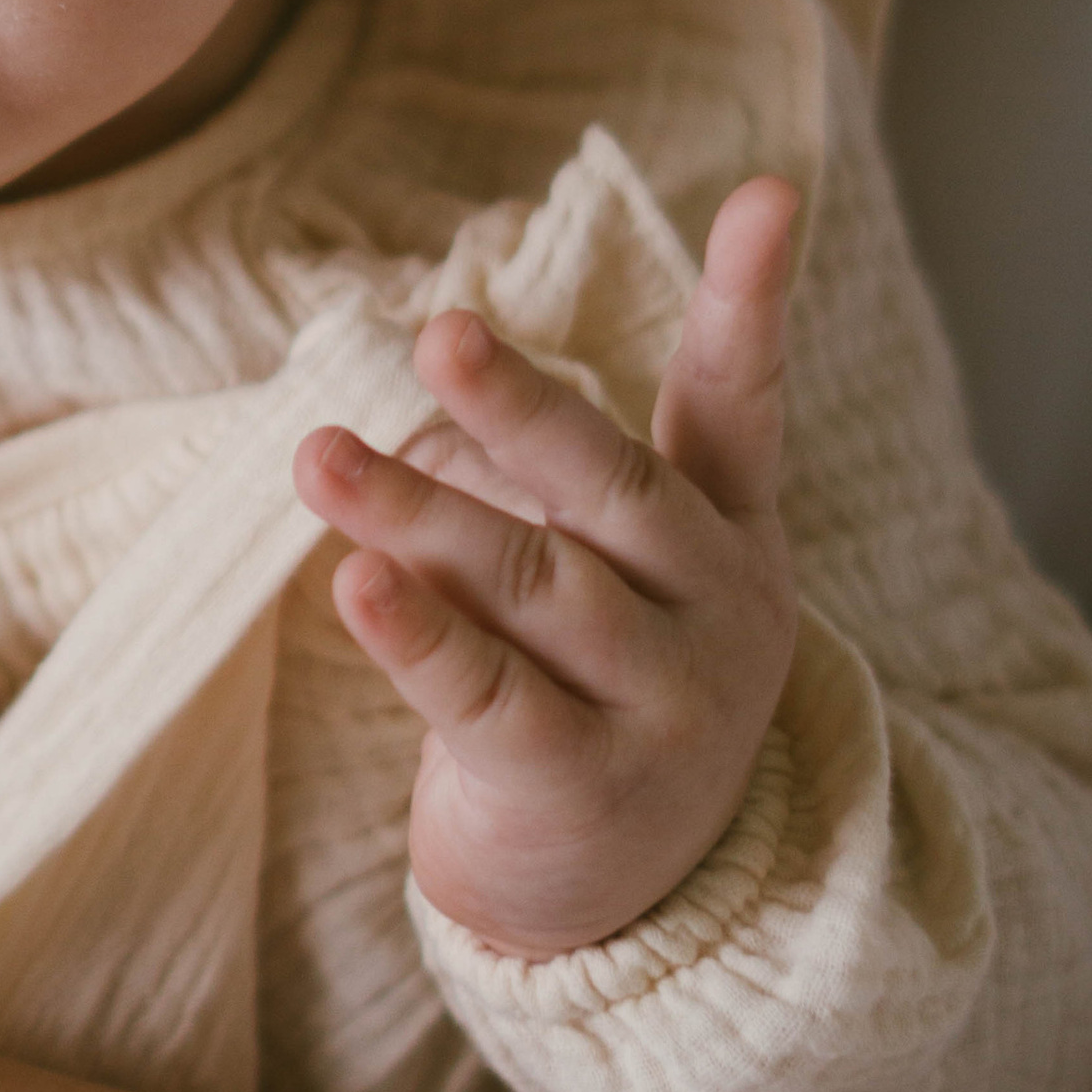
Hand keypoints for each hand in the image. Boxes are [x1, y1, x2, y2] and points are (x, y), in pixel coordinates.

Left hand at [294, 177, 800, 957]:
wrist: (627, 900)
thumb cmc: (592, 689)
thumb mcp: (606, 576)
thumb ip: (539, 487)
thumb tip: (424, 407)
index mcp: (721, 529)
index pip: (740, 400)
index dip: (754, 298)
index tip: (775, 190)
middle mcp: (710, 604)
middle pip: (611, 486)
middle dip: (522, 409)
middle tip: (442, 334)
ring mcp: (659, 699)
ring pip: (530, 583)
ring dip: (415, 513)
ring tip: (317, 456)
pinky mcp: (583, 782)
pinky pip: (489, 697)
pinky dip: (418, 641)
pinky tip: (356, 587)